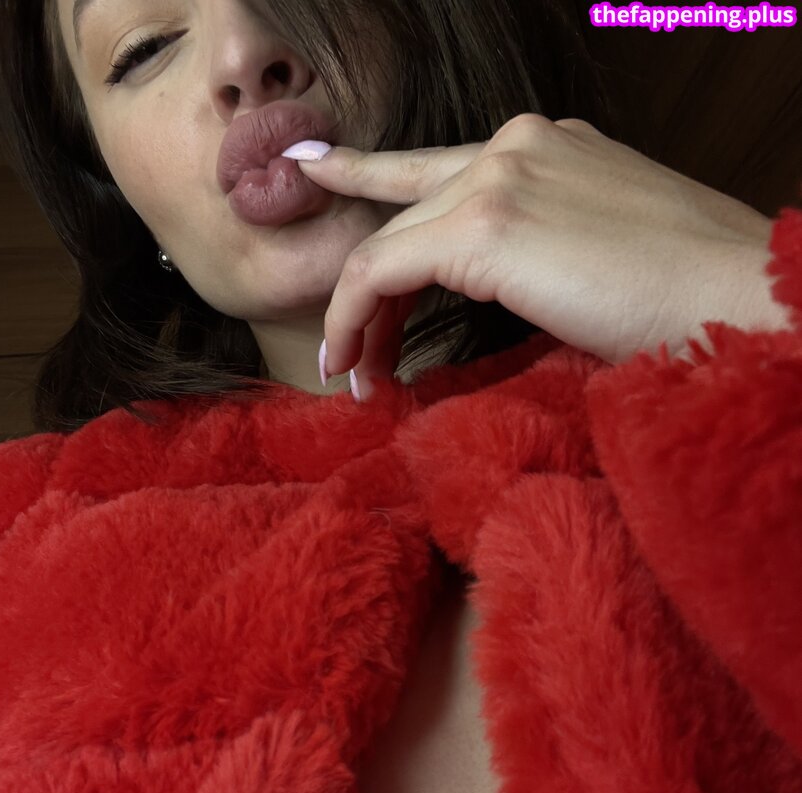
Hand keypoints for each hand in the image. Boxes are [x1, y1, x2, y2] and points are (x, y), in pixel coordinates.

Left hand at [294, 113, 778, 401]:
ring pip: (385, 244)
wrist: (741, 298)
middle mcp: (516, 144)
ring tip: (349, 372)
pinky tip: (349, 363)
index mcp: (548, 147)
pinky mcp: (485, 225)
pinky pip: (380, 271)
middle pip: (406, 214)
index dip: (375, 187)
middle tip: (349, 350)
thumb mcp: (606, 252)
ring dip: (356, 316)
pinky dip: (352, 319)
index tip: (328, 194)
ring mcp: (499, 176)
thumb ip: (549, 249)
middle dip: (368, 291)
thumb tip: (524, 289)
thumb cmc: (692, 298)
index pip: (441, 176)